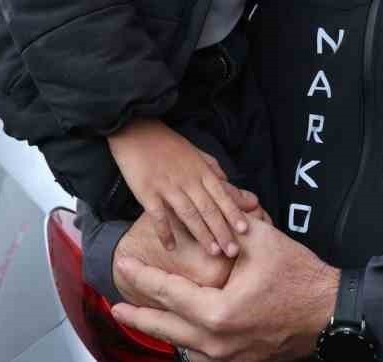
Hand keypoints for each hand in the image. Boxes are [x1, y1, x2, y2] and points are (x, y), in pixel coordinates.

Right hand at [108, 119, 258, 257]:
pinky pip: (158, 215)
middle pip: (208, 208)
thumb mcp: (195, 152)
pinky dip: (165, 232)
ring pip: (189, 214)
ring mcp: (167, 186)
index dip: (234, 213)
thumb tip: (229, 184)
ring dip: (202, 234)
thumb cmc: (167, 143)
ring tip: (213, 252)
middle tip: (234, 251)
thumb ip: (213, 169)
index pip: (222, 195)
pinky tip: (171, 247)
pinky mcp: (147, 192)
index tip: (245, 231)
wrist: (136, 130)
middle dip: (222, 231)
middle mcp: (188, 179)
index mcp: (201, 170)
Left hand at [112, 215, 337, 361]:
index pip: (169, 293)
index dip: (143, 278)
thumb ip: (227, 221)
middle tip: (115, 306)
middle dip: (138, 315)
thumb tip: (210, 198)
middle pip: (166, 328)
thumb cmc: (299, 277)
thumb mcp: (262, 241)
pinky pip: (202, 352)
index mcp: (217, 313)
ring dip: (160, 329)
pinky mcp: (240, 361)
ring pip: (182, 343)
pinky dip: (185, 339)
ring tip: (140, 317)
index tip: (123, 266)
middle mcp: (217, 342)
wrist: (331, 312)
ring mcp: (228, 357)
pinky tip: (177, 330)